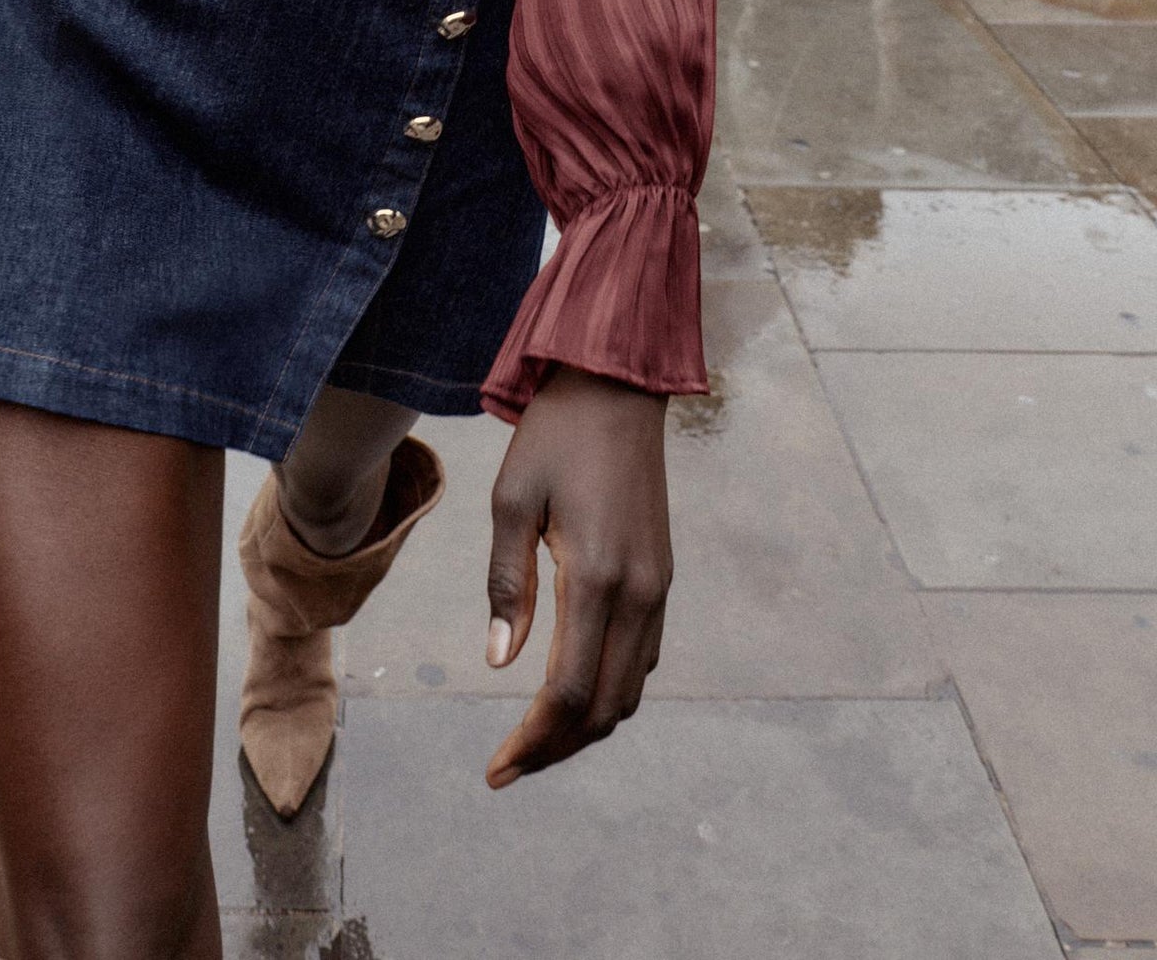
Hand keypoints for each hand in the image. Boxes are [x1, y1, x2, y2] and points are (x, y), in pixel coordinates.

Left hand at [483, 368, 671, 788]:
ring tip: (535, 738)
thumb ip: (506, 585)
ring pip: (628, 691)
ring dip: (584, 727)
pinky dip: (609, 692)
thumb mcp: (512, 500)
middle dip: (555, 749)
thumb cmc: (554, 436)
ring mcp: (657, 588)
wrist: (617, 388)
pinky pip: (643, 660)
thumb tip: (498, 663)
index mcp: (595, 577)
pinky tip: (573, 689)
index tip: (495, 768)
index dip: (530, 742)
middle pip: (602, 708)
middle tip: (507, 766)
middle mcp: (637, 594)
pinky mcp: (661, 578)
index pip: (566, 693)